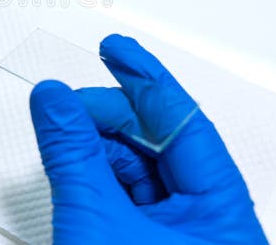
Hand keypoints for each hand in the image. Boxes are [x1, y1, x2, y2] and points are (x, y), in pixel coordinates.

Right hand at [30, 34, 267, 243]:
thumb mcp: (94, 218)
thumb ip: (71, 153)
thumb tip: (53, 98)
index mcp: (222, 215)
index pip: (186, 124)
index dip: (148, 79)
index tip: (116, 49)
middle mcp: (208, 223)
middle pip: (161, 143)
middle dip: (110, 116)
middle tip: (67, 103)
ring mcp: (181, 237)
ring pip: (142, 170)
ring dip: (99, 147)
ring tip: (63, 132)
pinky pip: (129, 196)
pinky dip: (99, 176)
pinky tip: (74, 163)